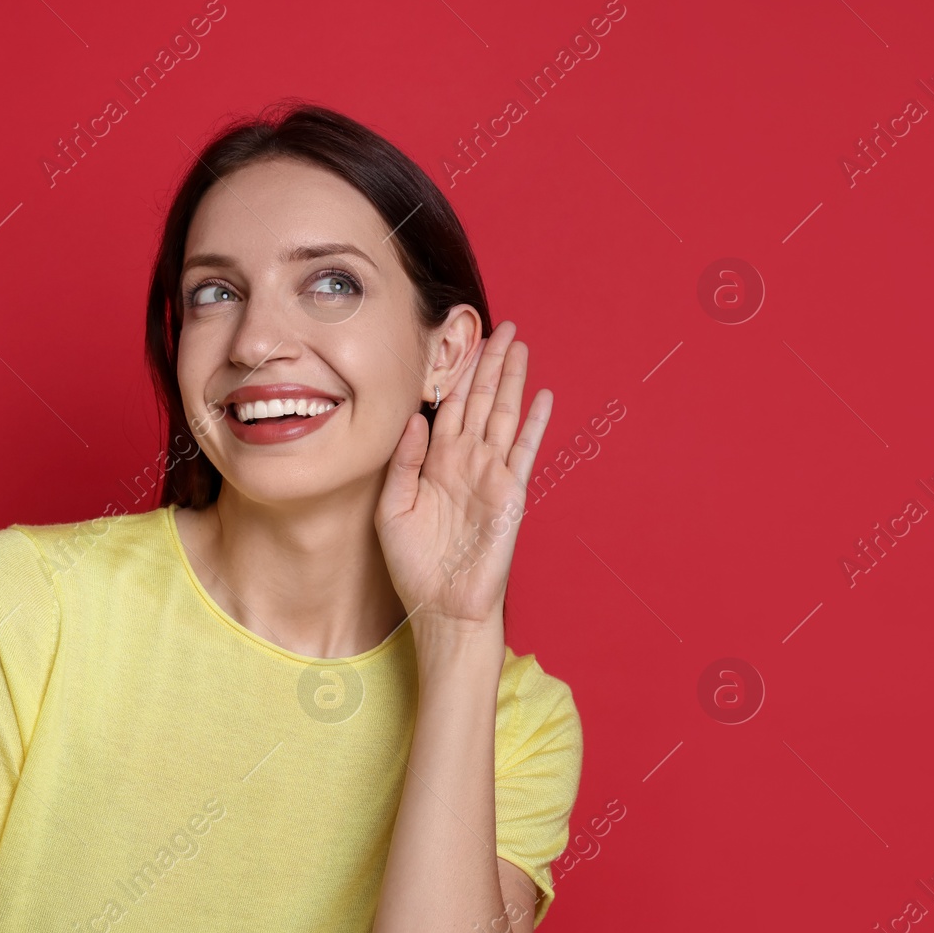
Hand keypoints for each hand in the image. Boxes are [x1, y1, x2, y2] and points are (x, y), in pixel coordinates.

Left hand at [375, 321, 551, 631]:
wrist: (443, 607)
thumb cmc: (413, 565)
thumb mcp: (391, 509)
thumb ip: (403, 462)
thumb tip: (415, 417)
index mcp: (435, 463)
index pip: (449, 407)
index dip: (456, 374)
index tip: (461, 339)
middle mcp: (466, 462)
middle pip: (481, 400)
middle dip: (490, 362)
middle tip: (500, 325)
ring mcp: (491, 475)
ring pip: (504, 415)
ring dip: (512, 380)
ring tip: (520, 345)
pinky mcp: (511, 492)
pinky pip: (525, 449)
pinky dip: (534, 422)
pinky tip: (542, 395)